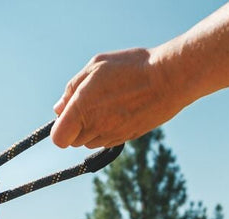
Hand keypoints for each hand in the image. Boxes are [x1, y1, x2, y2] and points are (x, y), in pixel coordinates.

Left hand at [51, 48, 189, 148]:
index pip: (58, 138)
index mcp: (82, 109)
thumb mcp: (96, 66)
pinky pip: (108, 140)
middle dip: (76, 125)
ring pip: (90, 142)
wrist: (169, 78)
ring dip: (92, 128)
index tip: (68, 114)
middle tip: (91, 101)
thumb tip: (59, 108)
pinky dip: (108, 129)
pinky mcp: (127, 138)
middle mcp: (96, 127)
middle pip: (73, 141)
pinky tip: (120, 109)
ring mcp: (113, 135)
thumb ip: (72, 88)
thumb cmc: (131, 67)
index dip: (60, 128)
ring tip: (108, 103)